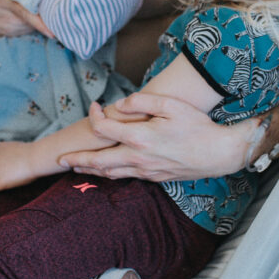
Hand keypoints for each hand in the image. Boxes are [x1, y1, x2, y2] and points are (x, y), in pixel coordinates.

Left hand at [58, 96, 252, 181]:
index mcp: (140, 138)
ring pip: (110, 173)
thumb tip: (119, 104)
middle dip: (77, 160)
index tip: (95, 106)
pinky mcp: (154, 177)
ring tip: (75, 168)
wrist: (218, 153)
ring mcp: (146, 171)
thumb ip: (141, 101)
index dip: (94, 116)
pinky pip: (125, 177)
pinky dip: (109, 174)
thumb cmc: (197, 126)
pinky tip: (105, 171)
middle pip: (98, 161)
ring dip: (90, 171)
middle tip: (59, 160)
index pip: (104, 129)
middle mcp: (138, 158)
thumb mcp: (171, 105)